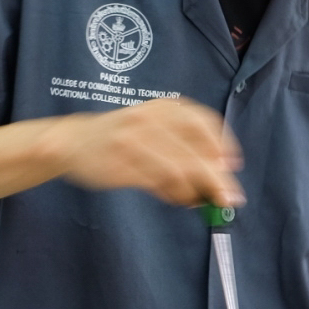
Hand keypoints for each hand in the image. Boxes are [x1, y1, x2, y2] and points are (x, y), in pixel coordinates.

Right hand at [55, 97, 242, 207]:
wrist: (74, 141)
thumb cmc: (121, 137)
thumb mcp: (153, 128)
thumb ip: (183, 146)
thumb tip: (219, 175)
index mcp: (163, 107)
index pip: (203, 122)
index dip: (223, 144)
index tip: (234, 164)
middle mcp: (150, 119)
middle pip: (196, 152)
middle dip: (218, 179)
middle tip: (229, 199)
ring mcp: (135, 141)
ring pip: (180, 171)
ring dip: (195, 191)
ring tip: (195, 201)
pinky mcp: (123, 164)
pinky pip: (159, 183)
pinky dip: (174, 194)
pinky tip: (177, 198)